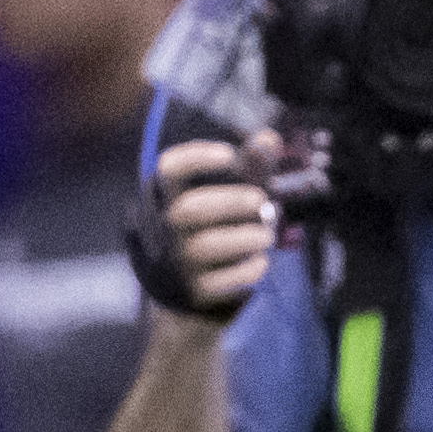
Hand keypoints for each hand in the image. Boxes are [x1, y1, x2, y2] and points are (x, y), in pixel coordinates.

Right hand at [147, 134, 287, 317]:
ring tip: (267, 234)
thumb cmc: (209, 228)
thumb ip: (248, 166)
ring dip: (248, 236)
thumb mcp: (224, 195)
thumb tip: (270, 138)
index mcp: (164, 196)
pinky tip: (261, 261)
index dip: (197, 157)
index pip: (168, 169)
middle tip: (263, 201)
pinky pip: (225, 280)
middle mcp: (162, 228)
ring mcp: (175, 262)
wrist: (182, 293)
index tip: (229, 154)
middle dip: (234, 202)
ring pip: (208, 246)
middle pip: (190, 209)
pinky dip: (250, 268)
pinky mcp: (193, 292)